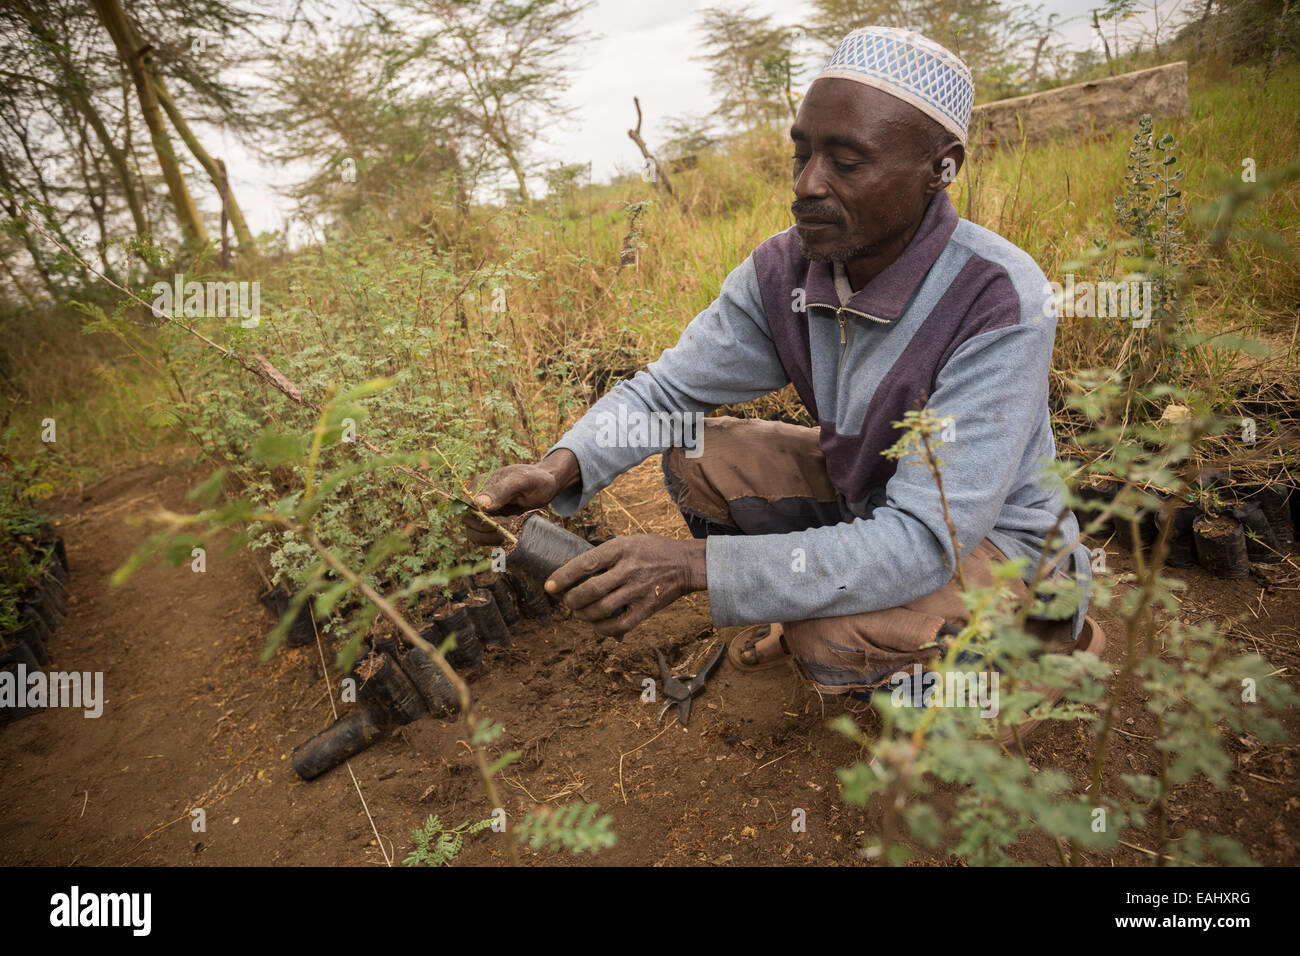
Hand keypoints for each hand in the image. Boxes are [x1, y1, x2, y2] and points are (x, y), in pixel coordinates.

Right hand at [462, 450, 580, 545]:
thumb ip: (501, 491)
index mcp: (480, 485)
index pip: (467, 509)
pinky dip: (496, 539)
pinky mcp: (491, 523)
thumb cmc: (535, 480)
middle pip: (469, 524)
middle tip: (512, 526)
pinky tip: (511, 532)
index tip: (502, 521)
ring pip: (475, 534)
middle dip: (489, 530)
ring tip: (513, 529)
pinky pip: (485, 538)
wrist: (546, 486)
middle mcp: (477, 499)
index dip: (481, 520)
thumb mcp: (522, 482)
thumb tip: (479, 503)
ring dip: (493, 537)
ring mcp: (483, 513)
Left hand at [544, 534, 706, 636]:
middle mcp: (629, 569)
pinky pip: (620, 625)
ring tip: (580, 612)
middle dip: (572, 599)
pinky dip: (603, 628)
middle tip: (567, 601)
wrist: (686, 564)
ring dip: (584, 614)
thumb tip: (574, 570)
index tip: (549, 586)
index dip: (563, 576)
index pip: (586, 563)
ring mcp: (638, 590)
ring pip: (602, 609)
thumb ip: (605, 554)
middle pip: (590, 590)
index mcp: (621, 548)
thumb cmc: (653, 550)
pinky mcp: (647, 608)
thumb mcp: (628, 541)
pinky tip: (597, 624)